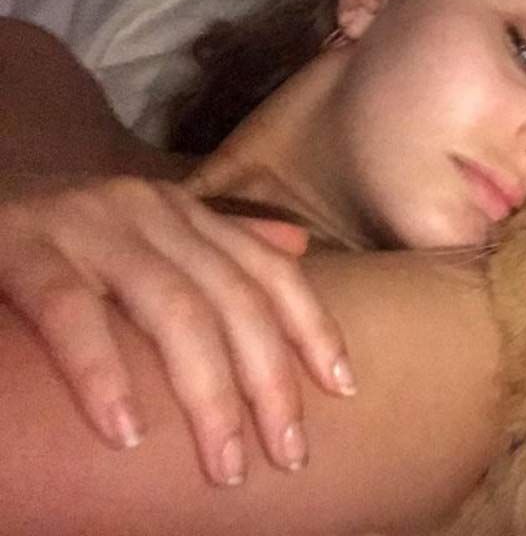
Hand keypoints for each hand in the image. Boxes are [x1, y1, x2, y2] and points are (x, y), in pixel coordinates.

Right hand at [0, 176, 356, 485]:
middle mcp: (150, 211)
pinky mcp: (24, 246)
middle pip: (233, 300)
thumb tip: (298, 249)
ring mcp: (89, 225)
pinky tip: (125, 433)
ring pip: (173, 311)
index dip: (313, 328)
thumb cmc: (64, 228)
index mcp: (184, 213)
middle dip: (269, 382)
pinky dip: (102, 374)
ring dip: (208, 394)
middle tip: (289, 453)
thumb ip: (219, 240)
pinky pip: (71, 314)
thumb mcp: (147, 227)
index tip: (345, 388)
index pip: (270, 271)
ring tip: (225, 463)